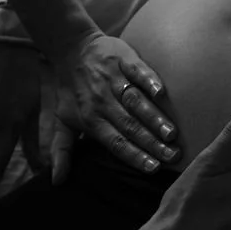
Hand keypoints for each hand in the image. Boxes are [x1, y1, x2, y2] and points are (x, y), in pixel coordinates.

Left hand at [49, 33, 180, 184]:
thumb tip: (57, 181)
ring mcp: (114, 79)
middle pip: (129, 125)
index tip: (153, 168)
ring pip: (135, 101)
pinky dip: (149, 80)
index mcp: (91, 118)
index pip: (115, 142)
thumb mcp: (61, 120)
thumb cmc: (70, 89)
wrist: (70, 48)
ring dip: (154, 117)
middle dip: (152, 142)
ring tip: (172, 133)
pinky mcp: (123, 59)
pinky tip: (161, 93)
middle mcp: (103, 100)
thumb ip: (62, 150)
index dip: (134, 156)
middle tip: (173, 156)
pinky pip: (138, 71)